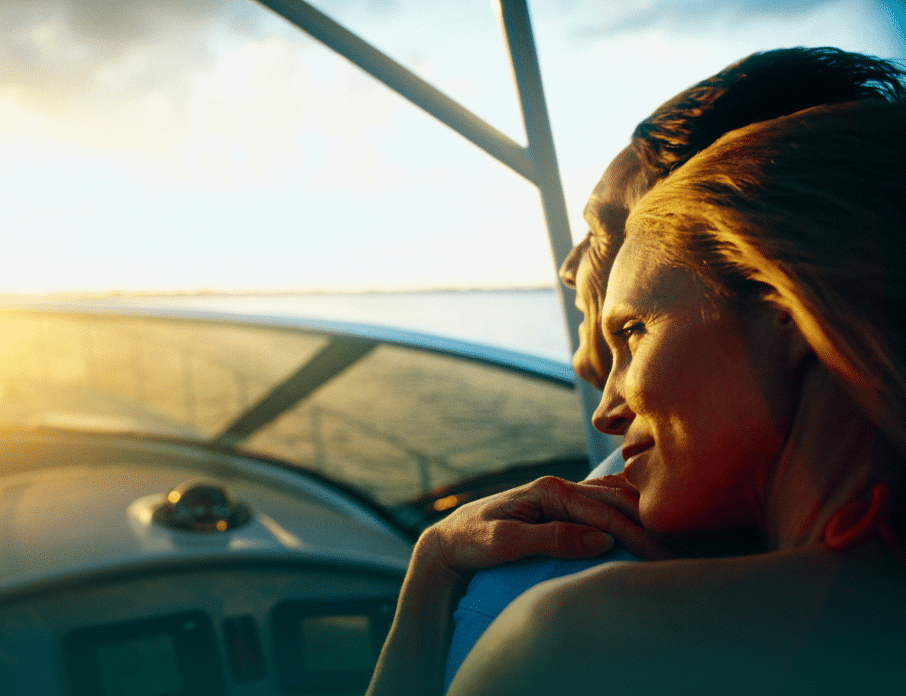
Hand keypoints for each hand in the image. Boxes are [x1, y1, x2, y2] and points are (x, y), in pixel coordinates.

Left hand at [420, 474, 672, 581]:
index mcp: (549, 491)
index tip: (664, 562)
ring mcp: (561, 495)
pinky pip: (604, 504)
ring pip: (616, 501)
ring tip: (674, 544)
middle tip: (681, 558)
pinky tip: (648, 521)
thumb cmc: (473, 540)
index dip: (638, 538)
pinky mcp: (561, 507)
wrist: (449, 538)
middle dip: (650, 530)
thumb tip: (602, 538)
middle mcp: (559, 487)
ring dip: (645, 520)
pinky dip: (629, 511)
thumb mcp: (506, 543)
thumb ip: (552, 538)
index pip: (605, 513)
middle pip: (617, 504)